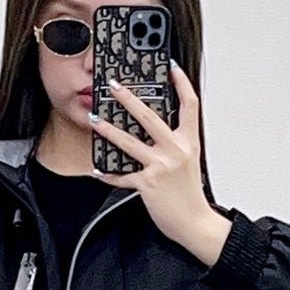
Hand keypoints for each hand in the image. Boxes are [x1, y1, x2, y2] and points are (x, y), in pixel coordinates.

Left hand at [90, 57, 225, 257]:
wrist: (194, 222)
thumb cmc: (190, 194)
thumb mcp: (189, 161)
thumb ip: (175, 143)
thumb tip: (155, 129)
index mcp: (189, 141)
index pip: (189, 104)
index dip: (181, 83)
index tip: (171, 68)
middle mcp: (176, 150)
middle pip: (149, 116)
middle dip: (128, 98)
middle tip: (114, 85)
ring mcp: (161, 166)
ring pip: (129, 142)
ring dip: (108, 129)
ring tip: (94, 119)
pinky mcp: (148, 183)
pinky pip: (122, 175)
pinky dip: (108, 173)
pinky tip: (97, 168)